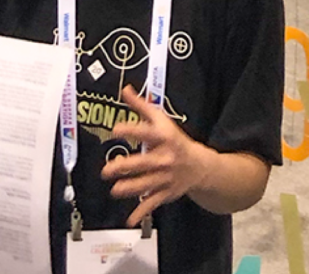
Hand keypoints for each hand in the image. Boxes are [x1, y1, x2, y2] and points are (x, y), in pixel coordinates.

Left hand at [100, 86, 212, 226]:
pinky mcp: (165, 192)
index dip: (131, 130)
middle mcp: (165, 158)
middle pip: (144, 163)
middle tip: (108, 169)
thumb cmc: (175, 140)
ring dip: (130, 188)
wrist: (200, 166)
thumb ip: (141, 106)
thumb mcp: (161, 120)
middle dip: (126, 167)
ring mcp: (165, 177)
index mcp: (163, 138)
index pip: (146, 133)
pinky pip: (152, 203)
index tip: (116, 130)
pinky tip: (130, 219)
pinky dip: (142, 213)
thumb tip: (124, 90)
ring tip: (115, 191)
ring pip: (146, 184)